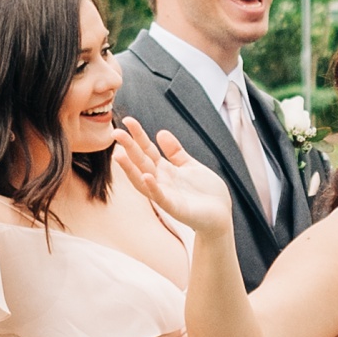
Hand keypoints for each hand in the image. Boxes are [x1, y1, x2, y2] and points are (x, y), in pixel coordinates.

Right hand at [112, 118, 239, 239]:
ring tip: (119, 155)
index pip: (148, 150)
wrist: (221, 216)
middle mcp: (161, 181)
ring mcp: (166, 195)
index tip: (128, 120)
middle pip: (142, 162)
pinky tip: (146, 176)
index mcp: (165, 170)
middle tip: (116, 133)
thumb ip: (175, 152)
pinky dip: (153, 188)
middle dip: (129, 147)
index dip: (138, 135)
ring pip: (143, 180)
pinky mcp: (176, 208)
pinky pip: (161, 197)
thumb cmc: (206, 192)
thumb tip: (160, 132)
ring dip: (130, 169)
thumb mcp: (190, 166)